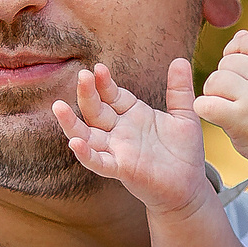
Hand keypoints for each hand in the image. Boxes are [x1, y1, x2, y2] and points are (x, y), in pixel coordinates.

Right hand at [52, 59, 214, 216]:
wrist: (189, 187)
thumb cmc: (183, 153)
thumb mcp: (184, 116)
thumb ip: (179, 90)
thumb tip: (180, 59)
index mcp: (132, 114)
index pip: (112, 94)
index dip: (104, 83)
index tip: (99, 68)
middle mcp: (119, 131)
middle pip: (95, 110)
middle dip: (87, 94)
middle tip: (82, 76)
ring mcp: (117, 151)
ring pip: (87, 135)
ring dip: (72, 123)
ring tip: (58, 107)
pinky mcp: (122, 170)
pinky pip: (99, 162)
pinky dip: (86, 154)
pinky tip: (75, 144)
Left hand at [196, 30, 247, 166]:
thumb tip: (240, 34)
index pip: (247, 42)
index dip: (235, 52)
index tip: (237, 72)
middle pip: (227, 62)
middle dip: (224, 78)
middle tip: (234, 98)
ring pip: (214, 80)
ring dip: (213, 93)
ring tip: (226, 107)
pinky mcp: (240, 118)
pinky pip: (207, 103)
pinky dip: (204, 108)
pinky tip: (213, 115)